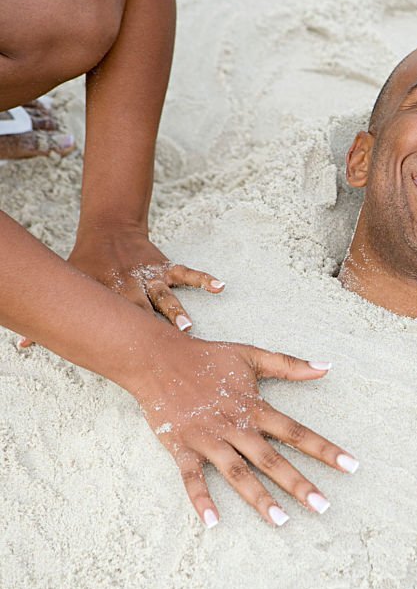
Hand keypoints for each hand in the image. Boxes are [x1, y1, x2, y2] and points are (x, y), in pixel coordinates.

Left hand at [17, 228, 222, 346]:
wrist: (109, 230)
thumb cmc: (87, 262)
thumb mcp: (71, 284)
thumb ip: (54, 316)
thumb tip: (24, 344)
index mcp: (110, 294)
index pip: (117, 318)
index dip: (125, 337)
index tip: (133, 359)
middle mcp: (132, 287)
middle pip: (144, 312)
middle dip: (154, 330)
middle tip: (165, 349)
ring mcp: (151, 277)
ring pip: (166, 297)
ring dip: (177, 312)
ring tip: (188, 328)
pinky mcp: (164, 266)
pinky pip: (187, 272)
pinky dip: (203, 278)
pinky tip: (220, 286)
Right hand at [129, 334, 357, 527]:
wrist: (158, 358)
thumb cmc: (208, 357)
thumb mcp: (252, 355)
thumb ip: (290, 365)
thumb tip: (327, 366)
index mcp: (255, 408)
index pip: (297, 432)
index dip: (325, 449)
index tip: (351, 465)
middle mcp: (236, 427)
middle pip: (272, 460)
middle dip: (298, 484)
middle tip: (323, 507)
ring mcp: (209, 439)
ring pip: (238, 474)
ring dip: (259, 498)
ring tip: (282, 522)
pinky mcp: (182, 447)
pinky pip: (192, 478)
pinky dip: (201, 499)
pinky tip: (213, 523)